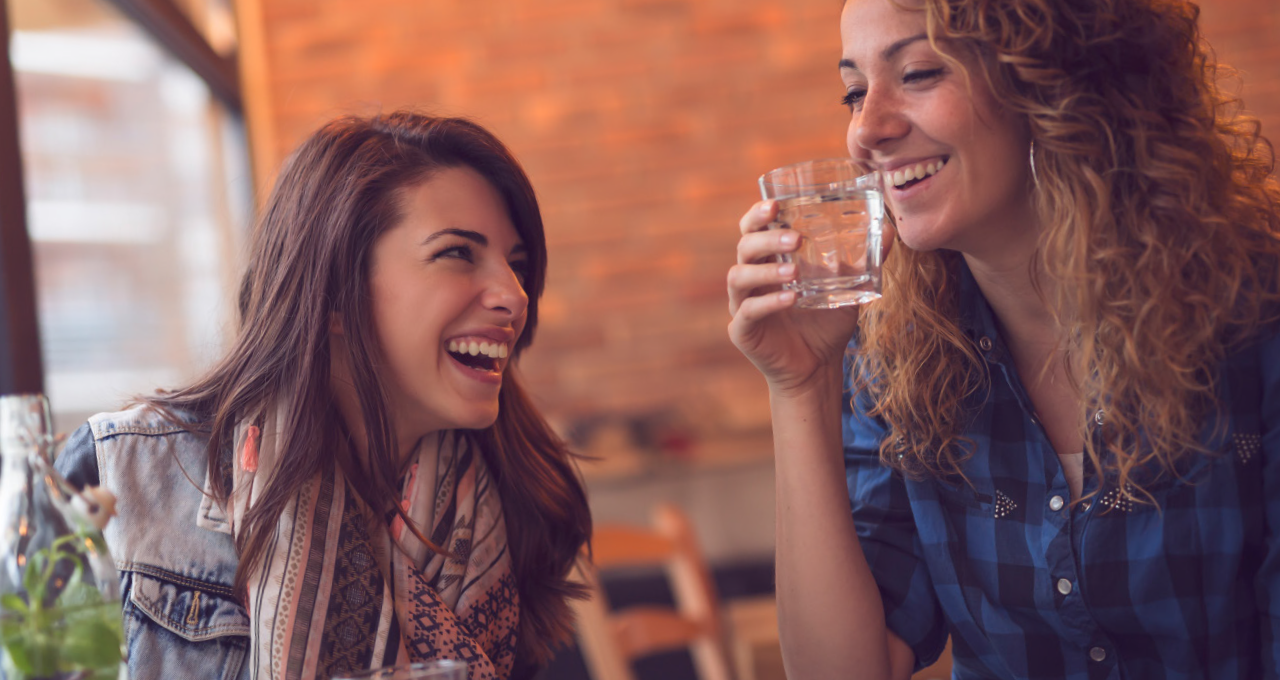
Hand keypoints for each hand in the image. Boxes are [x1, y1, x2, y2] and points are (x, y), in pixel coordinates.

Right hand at [727, 200, 861, 395]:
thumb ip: (864, 259)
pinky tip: (790, 298)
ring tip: (794, 271)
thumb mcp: (848, 287)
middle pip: (744, 246)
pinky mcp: (742, 330)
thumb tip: (888, 227)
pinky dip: (768, 302)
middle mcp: (751, 278)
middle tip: (795, 239)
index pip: (753, 229)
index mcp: (769, 261)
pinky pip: (747, 311)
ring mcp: (742, 304)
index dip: (758, 214)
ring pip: (739, 276)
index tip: (776, 204)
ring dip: (766, 270)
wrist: (818, 368)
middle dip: (766, 238)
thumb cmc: (826, 323)